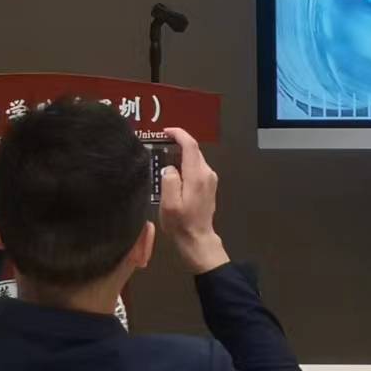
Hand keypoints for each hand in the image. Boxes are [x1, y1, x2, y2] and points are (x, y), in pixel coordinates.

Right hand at [158, 128, 229, 273]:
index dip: (179, 134)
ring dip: (181, 155)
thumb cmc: (181, 223)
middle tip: (159, 145)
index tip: (165, 131)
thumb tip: (169, 167)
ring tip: (163, 159)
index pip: (190, 146)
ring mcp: (210, 179)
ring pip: (195, 159)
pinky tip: (174, 172)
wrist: (197, 238)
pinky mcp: (209, 185)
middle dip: (178, 144)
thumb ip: (169, 181)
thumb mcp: (169, 204)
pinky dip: (185, 164)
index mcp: (197, 175)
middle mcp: (207, 173)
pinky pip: (196, 168)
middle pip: (193, 150)